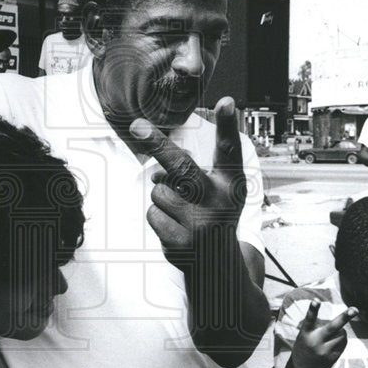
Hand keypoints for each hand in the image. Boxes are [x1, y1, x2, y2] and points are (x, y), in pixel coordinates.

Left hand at [129, 97, 245, 263]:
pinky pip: (153, 213)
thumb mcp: (216, 192)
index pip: (229, 150)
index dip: (228, 125)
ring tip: (182, 212)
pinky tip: (176, 228)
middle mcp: (218, 202)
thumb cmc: (214, 216)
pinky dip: (159, 217)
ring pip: (159, 191)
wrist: (218, 266)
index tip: (226, 101)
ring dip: (163, 196)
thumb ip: (190, 174)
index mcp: (230, 184)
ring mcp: (199, 224)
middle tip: (137, 125)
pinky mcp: (180, 241)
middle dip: (157, 144)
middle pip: (182, 167)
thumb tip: (154, 171)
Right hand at [289, 300, 356, 367]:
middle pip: (333, 327)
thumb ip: (317, 326)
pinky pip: (343, 343)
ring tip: (332, 335)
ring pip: (342, 334)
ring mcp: (325, 351)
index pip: (309, 320)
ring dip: (341, 331)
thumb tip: (341, 324)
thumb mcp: (304, 335)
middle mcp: (316, 342)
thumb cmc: (304, 346)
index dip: (313, 309)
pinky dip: (341, 339)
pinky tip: (334, 343)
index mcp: (306, 334)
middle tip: (355, 309)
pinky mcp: (332, 358)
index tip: (316, 300)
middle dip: (345, 317)